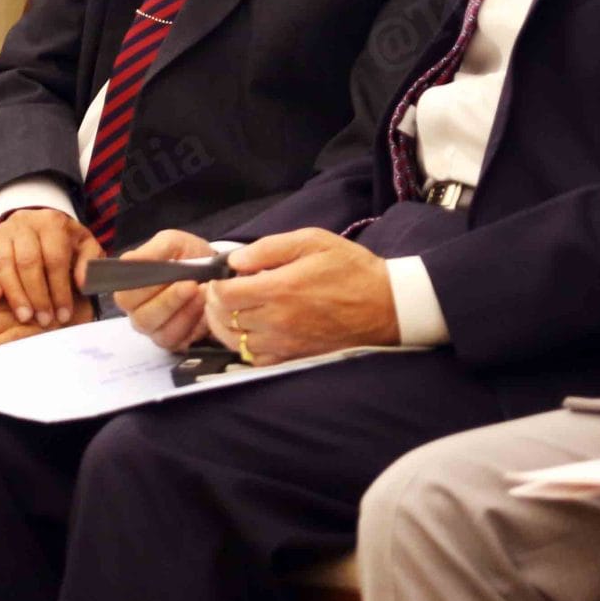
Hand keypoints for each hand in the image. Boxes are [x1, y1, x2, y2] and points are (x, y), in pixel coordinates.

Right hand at [0, 206, 104, 326]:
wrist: (40, 224)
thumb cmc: (66, 241)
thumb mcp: (85, 245)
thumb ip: (89, 262)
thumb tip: (82, 283)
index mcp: (52, 223)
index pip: (55, 259)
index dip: (59, 289)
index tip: (63, 314)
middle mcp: (24, 224)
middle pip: (27, 262)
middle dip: (36, 295)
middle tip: (43, 320)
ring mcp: (2, 234)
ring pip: (3, 263)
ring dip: (14, 293)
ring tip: (24, 316)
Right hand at [112, 229, 220, 350]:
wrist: (216, 270)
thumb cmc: (187, 256)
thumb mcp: (172, 243)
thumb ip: (153, 250)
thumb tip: (130, 261)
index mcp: (130, 289)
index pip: (125, 296)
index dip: (146, 288)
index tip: (170, 274)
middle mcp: (138, 313)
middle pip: (143, 318)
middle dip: (170, 301)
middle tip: (192, 284)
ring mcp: (156, 331)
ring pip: (163, 333)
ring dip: (186, 313)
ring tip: (204, 293)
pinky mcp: (176, 343)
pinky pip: (181, 341)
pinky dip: (197, 325)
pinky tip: (206, 310)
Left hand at [207, 230, 399, 365]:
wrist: (385, 306)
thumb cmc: (350, 269)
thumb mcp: (313, 241)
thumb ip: (269, 248)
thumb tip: (234, 260)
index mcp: (279, 288)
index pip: (223, 294)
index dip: (214, 285)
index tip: (220, 277)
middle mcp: (276, 320)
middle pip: (224, 319)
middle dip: (216, 303)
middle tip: (223, 292)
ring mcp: (284, 343)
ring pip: (234, 341)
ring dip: (226, 325)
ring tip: (233, 310)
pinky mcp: (293, 358)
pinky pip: (254, 359)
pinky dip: (244, 346)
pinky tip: (251, 330)